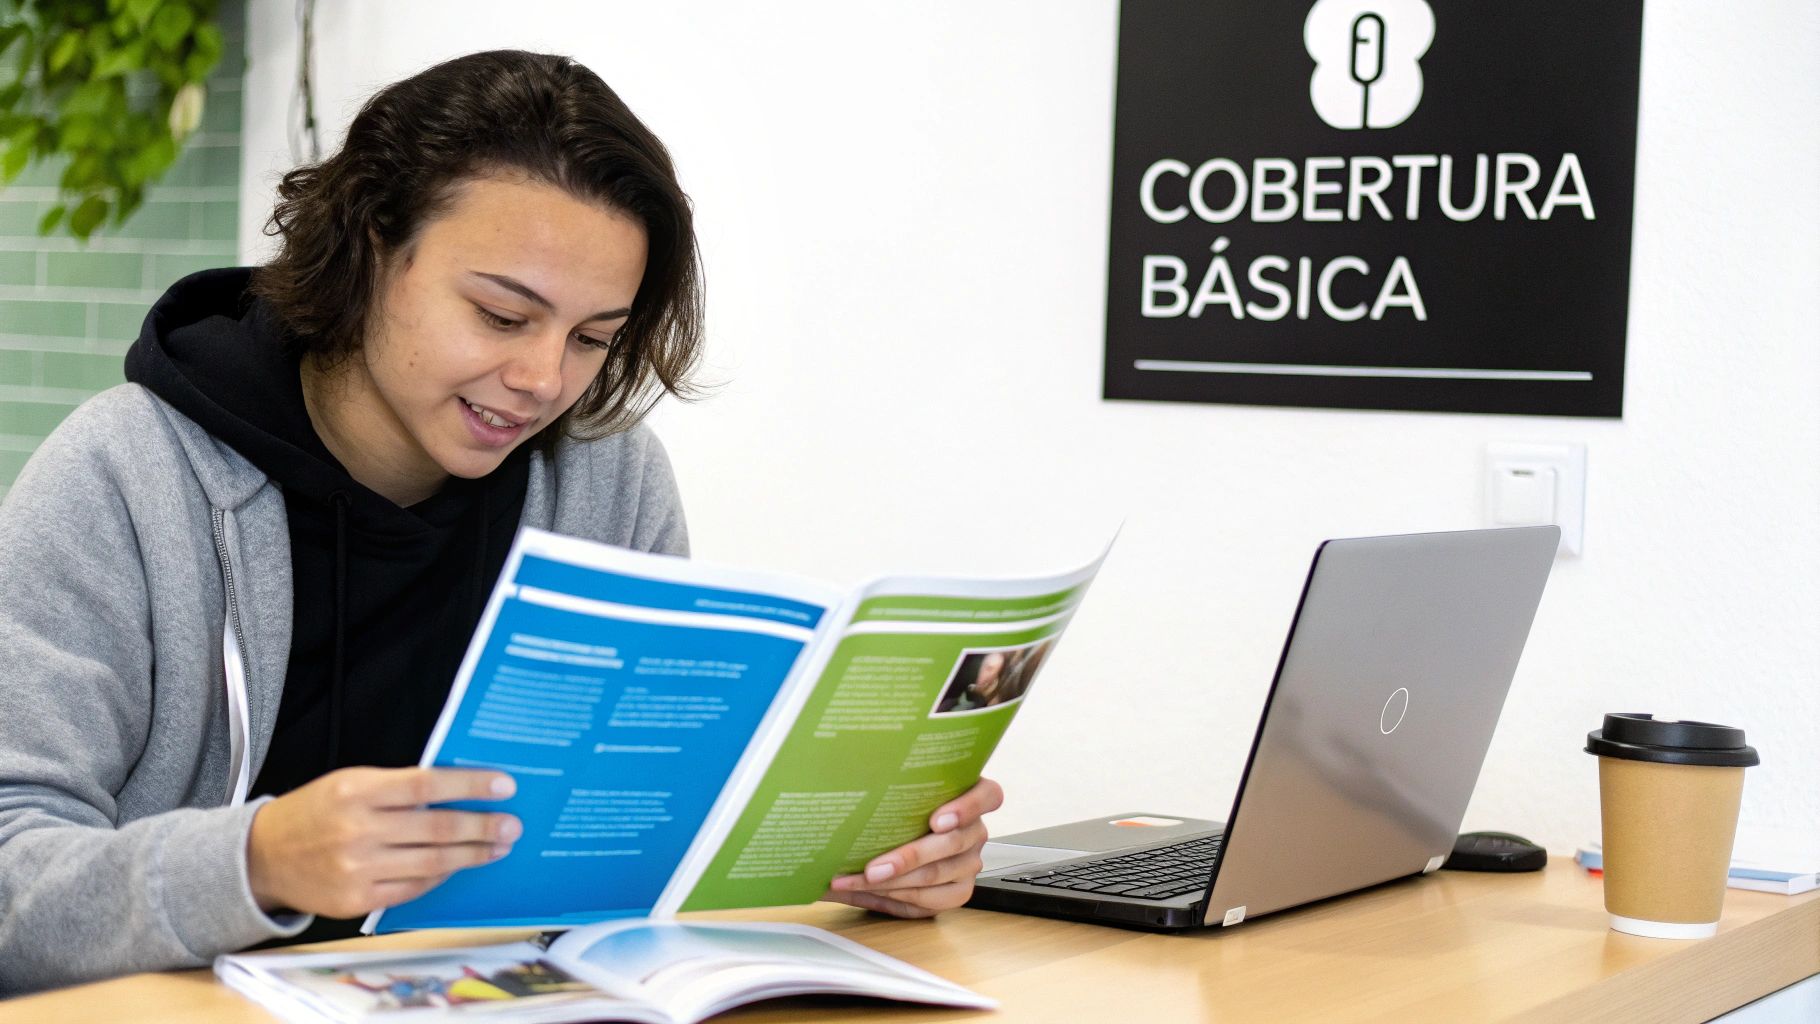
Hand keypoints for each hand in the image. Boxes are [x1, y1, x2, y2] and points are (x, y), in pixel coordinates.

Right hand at [245, 767, 520, 918]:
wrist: (263, 857)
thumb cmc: (317, 811)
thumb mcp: (351, 782)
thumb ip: (398, 786)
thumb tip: (458, 789)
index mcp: (358, 791)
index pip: (427, 784)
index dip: (470, 784)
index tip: (504, 784)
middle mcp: (358, 830)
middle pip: (437, 828)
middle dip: (483, 826)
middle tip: (512, 825)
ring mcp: (358, 869)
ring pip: (432, 862)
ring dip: (472, 855)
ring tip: (497, 847)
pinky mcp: (357, 900)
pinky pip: (413, 889)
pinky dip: (440, 877)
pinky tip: (458, 866)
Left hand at [823, 777, 1003, 917]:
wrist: (901, 840)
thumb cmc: (901, 809)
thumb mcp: (901, 793)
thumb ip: (889, 791)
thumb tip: (843, 796)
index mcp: (971, 796)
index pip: (989, 796)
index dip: (966, 808)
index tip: (936, 820)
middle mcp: (975, 830)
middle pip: (953, 843)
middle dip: (908, 857)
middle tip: (873, 868)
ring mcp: (970, 862)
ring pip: (937, 874)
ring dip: (892, 882)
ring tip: (856, 881)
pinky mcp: (959, 891)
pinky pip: (932, 899)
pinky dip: (897, 896)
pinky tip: (869, 891)